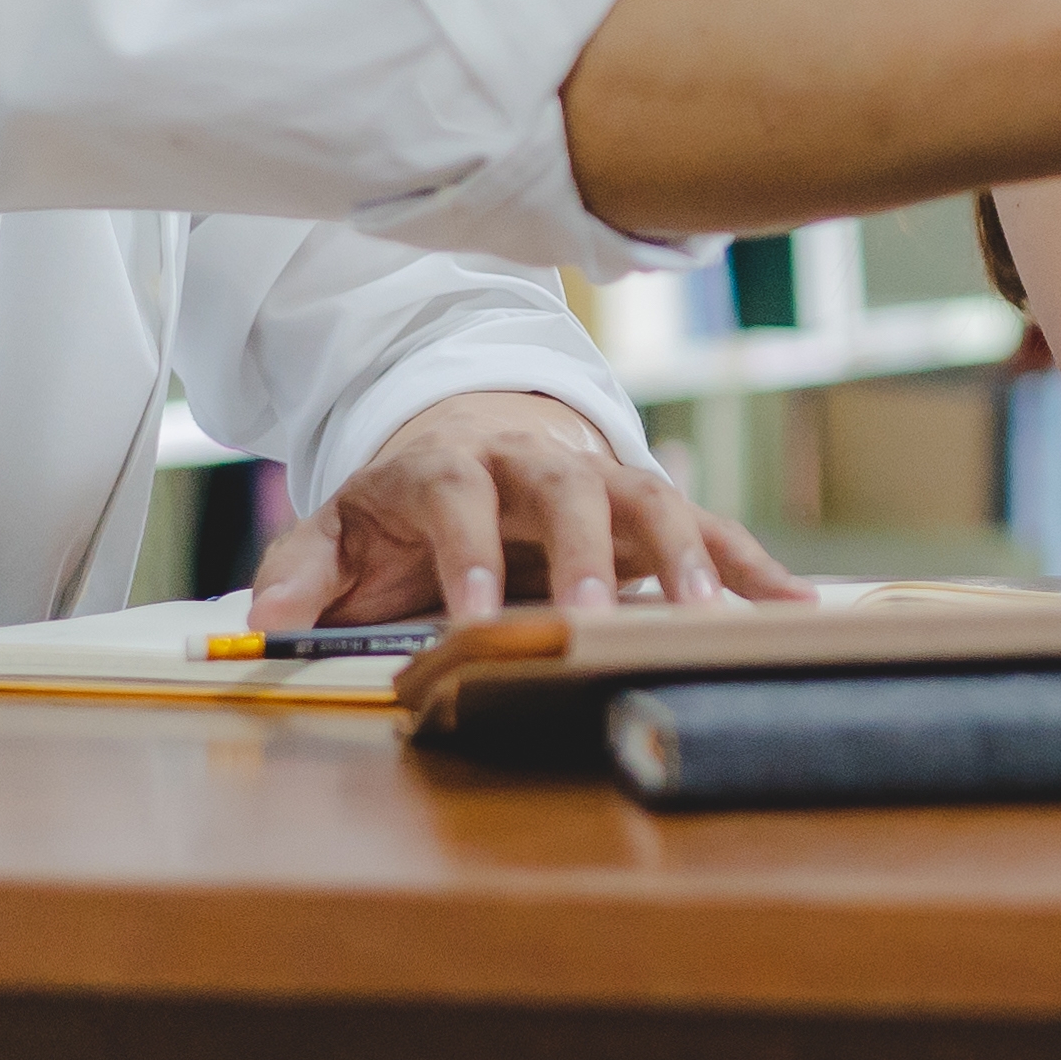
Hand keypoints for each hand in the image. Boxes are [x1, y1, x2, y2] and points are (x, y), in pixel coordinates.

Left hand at [248, 387, 806, 626]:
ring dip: (681, 556)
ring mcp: (602, 476)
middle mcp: (536, 460)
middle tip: (592, 620)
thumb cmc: (404, 505)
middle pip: (566, 487)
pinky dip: (752, 565)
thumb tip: (265, 625)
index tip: (474, 618)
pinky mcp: (650, 505)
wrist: (474, 434)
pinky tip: (795, 609)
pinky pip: (709, 528)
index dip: (465, 552)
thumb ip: (301, 571)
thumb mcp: (340, 529)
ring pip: (650, 497)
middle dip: (585, 553)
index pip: (456, 495)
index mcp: (452, 464)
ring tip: (704, 619)